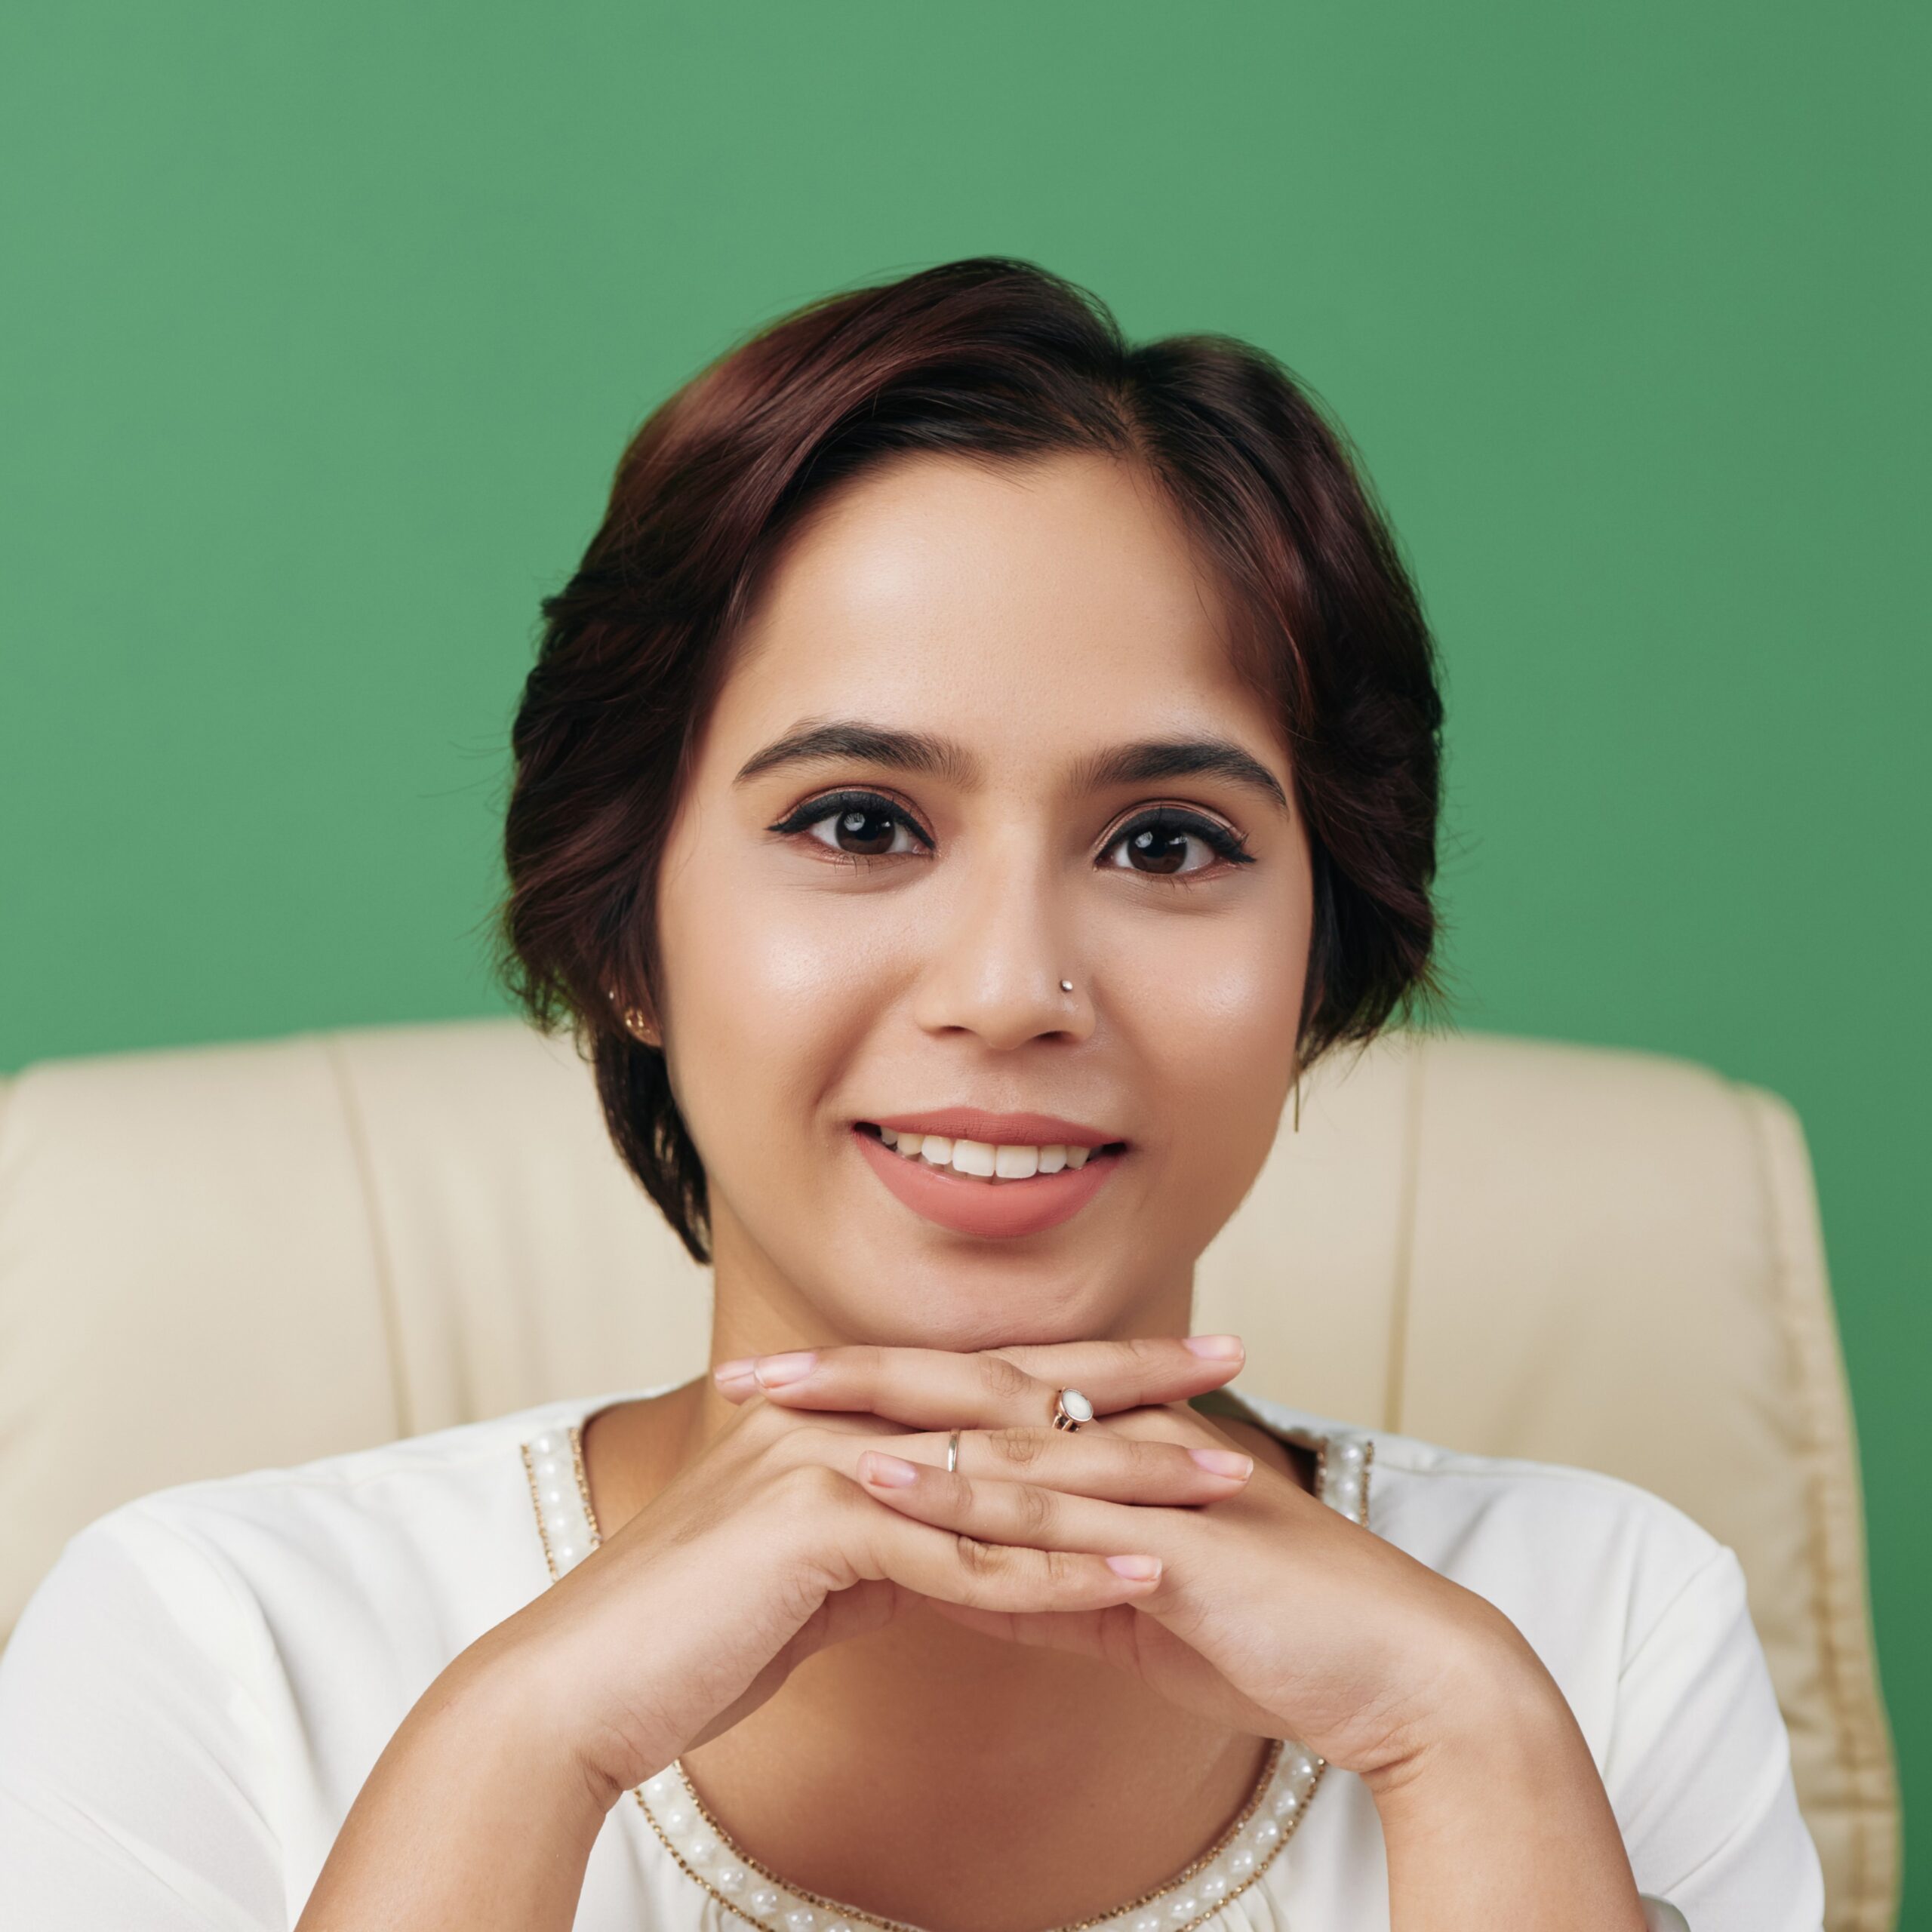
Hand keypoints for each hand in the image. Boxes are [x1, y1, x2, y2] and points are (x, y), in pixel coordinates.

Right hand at [454, 1338, 1253, 1808]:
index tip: (1173, 1357)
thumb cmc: (685, 1636)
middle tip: (1230, 1361)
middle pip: (1009, 1394)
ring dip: (1118, 1478)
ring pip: (999, 1469)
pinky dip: (1051, 1571)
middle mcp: (832, 1414)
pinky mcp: (812, 1531)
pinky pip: (957, 1556)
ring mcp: (819, 1463)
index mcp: (833, 1409)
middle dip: (1129, 1381)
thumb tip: (945, 1543)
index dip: (1083, 1363)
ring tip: (1219, 1478)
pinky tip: (1134, 1576)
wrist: (575, 1687)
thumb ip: (876, 1536)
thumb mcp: (799, 1567)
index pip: (982, 1375)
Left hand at [721, 1336, 1561, 1785]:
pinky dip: (962, 1494)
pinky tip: (887, 1482)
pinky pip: (1051, 1512)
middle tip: (745, 1370)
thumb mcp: (1124, 1602)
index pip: (968, 1402)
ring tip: (782, 1404)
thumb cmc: (1270, 1634)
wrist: (1396, 1671)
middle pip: (959, 1389)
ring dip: (879, 1412)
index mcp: (1105, 1450)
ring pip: (991, 1430)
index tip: (776, 1389)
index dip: (870, 1389)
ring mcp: (1141, 1480)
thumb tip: (951, 1576)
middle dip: (847, 1375)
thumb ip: (1041, 1575)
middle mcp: (1116, 1444)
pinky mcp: (1166, 1536)